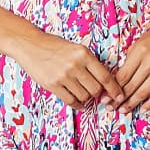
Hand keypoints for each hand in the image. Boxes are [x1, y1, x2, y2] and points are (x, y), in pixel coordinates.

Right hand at [11, 28, 125, 110]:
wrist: (30, 45)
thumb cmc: (55, 46)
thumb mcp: (76, 49)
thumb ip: (90, 63)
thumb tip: (105, 83)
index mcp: (84, 54)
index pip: (105, 76)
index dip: (114, 89)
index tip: (119, 96)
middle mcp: (75, 65)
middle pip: (96, 89)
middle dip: (98, 94)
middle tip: (95, 92)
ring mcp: (63, 76)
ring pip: (84, 96)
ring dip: (86, 98)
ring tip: (82, 92)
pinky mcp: (52, 85)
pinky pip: (71, 101)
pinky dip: (78, 104)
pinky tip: (79, 102)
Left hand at [114, 17, 149, 114]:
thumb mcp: (139, 42)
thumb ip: (130, 60)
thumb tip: (120, 78)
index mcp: (140, 52)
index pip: (123, 76)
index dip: (113, 89)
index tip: (106, 97)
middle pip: (131, 86)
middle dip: (118, 100)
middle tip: (111, 107)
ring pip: (143, 92)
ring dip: (132, 104)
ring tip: (123, 110)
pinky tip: (142, 108)